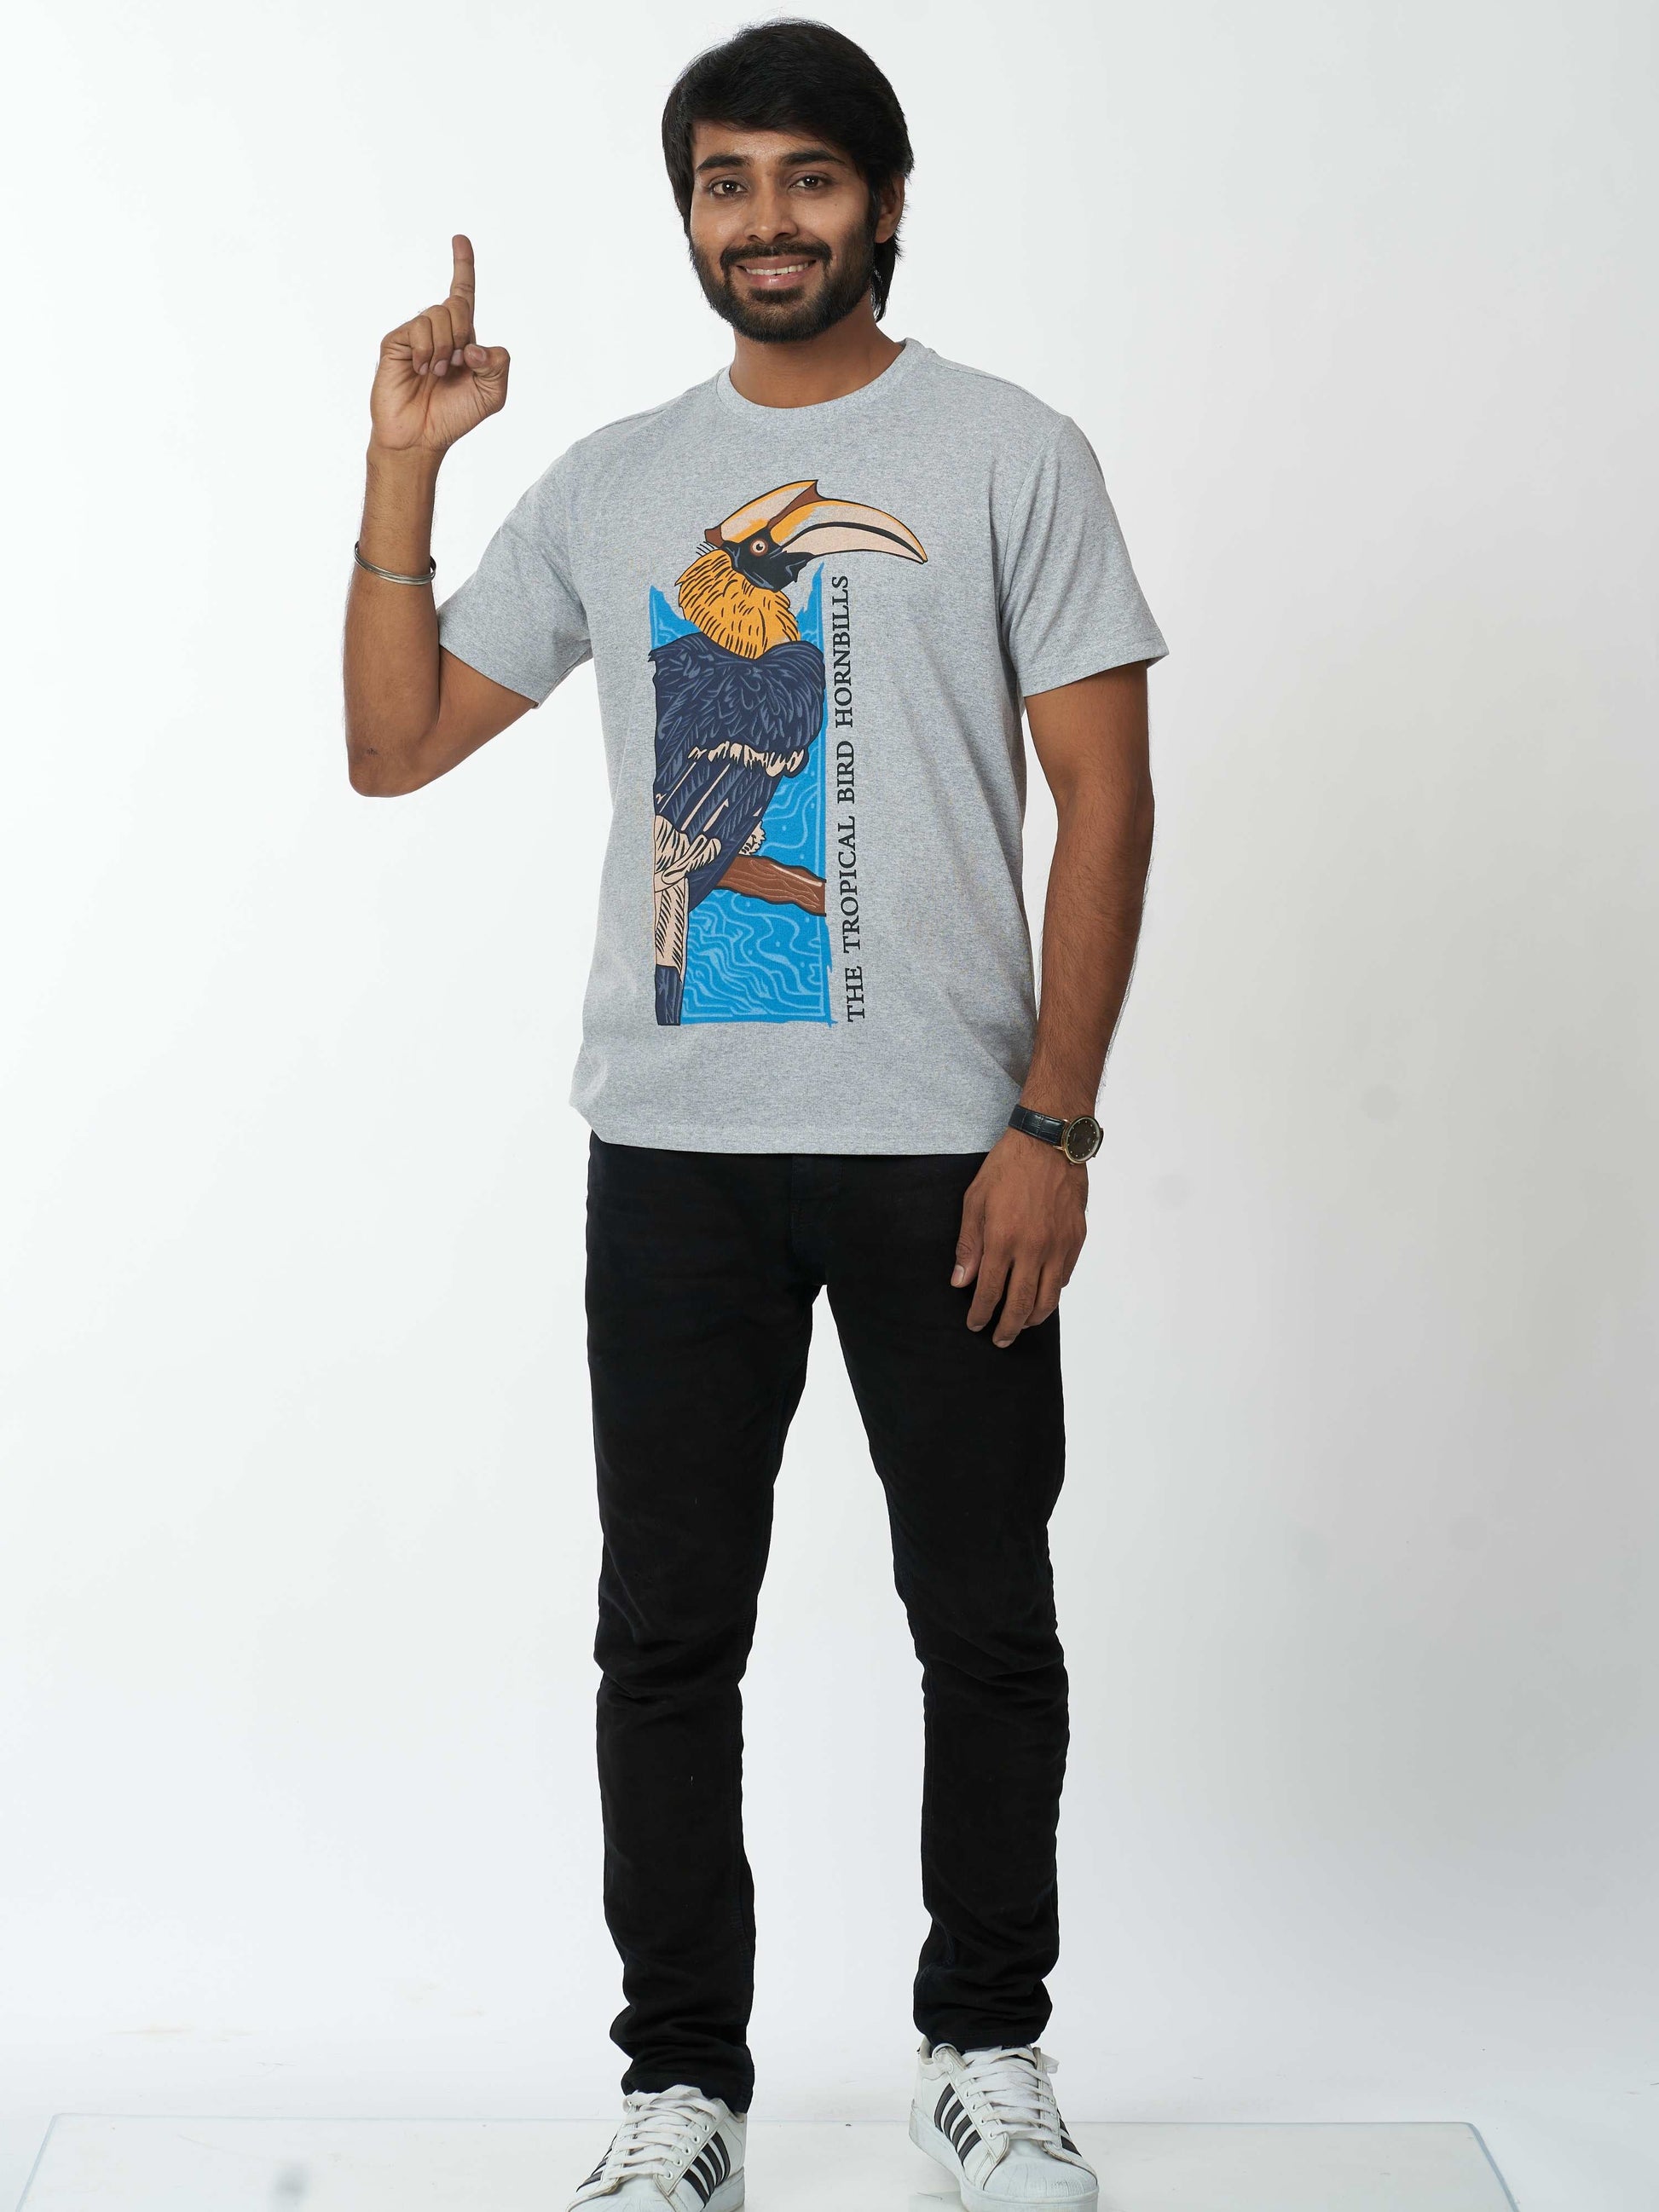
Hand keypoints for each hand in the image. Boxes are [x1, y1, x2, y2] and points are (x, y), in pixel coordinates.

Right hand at [369, 235, 509, 455]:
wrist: (421, 437)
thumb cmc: (454, 416)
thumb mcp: (492, 394)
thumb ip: (499, 364)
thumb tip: (475, 344)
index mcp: (462, 338)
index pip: (463, 294)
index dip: (463, 266)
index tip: (460, 239)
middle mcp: (439, 331)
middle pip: (459, 304)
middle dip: (464, 332)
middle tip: (455, 366)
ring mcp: (416, 335)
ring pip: (439, 313)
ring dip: (445, 348)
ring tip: (436, 374)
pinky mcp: (397, 341)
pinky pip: (419, 328)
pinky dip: (427, 351)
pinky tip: (420, 370)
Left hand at [952, 1131, 1087, 1345]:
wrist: (1050, 1143)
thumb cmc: (1008, 1167)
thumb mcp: (975, 1200)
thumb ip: (969, 1245)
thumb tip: (960, 1282)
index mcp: (1003, 1240)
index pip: (990, 1291)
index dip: (981, 1314)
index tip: (975, 1325)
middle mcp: (1033, 1249)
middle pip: (1021, 1304)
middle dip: (1007, 1328)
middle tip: (999, 1340)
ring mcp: (1058, 1246)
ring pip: (1048, 1298)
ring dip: (1033, 1318)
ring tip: (1022, 1325)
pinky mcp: (1076, 1239)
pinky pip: (1065, 1277)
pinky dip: (1053, 1293)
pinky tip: (1043, 1295)